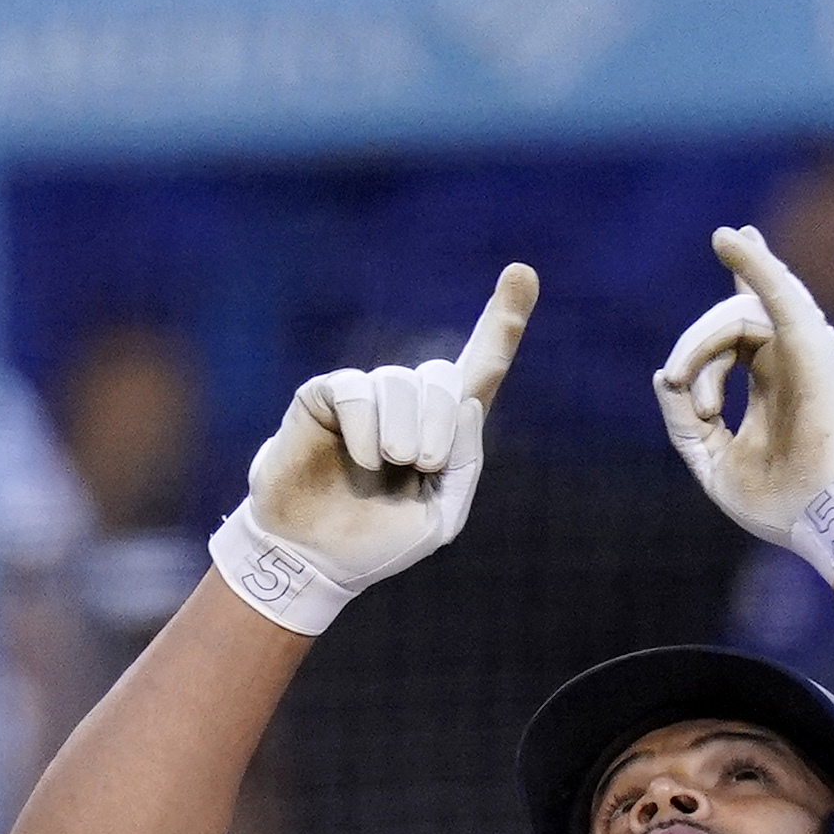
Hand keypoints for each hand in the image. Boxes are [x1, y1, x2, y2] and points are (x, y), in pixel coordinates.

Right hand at [211, 265, 535, 635]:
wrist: (311, 560)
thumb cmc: (375, 544)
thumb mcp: (440, 519)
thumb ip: (466, 464)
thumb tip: (468, 401)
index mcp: (443, 431)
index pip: (481, 366)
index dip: (504, 322)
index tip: (522, 273)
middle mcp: (407, 406)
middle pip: (445, 376)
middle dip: (441, 419)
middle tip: (421, 463)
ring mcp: (365, 399)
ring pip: (401, 380)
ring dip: (403, 428)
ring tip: (387, 464)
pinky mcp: (324, 398)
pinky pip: (357, 390)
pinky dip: (366, 426)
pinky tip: (362, 457)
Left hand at [657, 224, 833, 581]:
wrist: (825, 515)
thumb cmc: (782, 500)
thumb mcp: (713, 460)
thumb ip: (683, 421)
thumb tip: (663, 375)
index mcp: (776, 381)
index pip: (746, 325)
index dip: (731, 296)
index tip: (715, 280)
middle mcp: (794, 357)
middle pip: (728, 327)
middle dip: (695, 359)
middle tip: (695, 410)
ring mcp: (805, 346)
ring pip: (738, 316)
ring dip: (704, 351)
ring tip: (700, 403)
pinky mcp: (810, 342)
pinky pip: (777, 291)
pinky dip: (754, 263)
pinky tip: (730, 239)